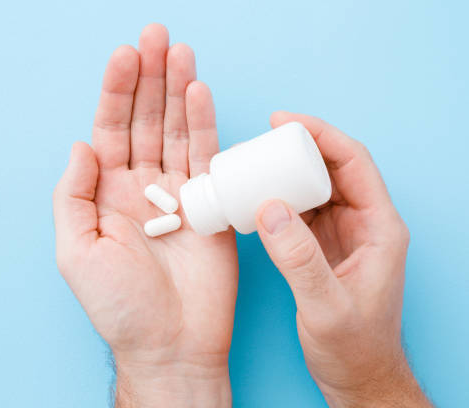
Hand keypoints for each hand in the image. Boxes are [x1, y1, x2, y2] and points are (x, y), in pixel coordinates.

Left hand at [53, 24, 236, 406]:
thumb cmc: (120, 307)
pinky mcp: (210, 205)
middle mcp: (141, 187)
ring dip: (178, 91)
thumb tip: (81, 146)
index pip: (110, 130)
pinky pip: (207, 158)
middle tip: (156, 36)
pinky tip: (200, 93)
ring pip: (177, 130)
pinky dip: (205, 124)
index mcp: (106, 194)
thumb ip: (73, 196)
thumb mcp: (77, 252)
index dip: (116, 92)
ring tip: (180, 52)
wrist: (171, 343)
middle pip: (145, 120)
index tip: (125, 55)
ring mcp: (178, 193)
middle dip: (149, 78)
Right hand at [255, 112, 431, 406]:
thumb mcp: (325, 307)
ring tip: (252, 163)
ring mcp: (343, 233)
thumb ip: (299, 259)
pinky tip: (255, 197)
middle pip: (332, 167)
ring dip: (285, 171)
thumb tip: (269, 208)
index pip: (353, 163)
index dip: (320, 135)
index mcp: (379, 228)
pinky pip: (300, 209)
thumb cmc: (354, 347)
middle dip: (297, 147)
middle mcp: (364, 223)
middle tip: (259, 140)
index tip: (283, 123)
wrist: (358, 376)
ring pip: (315, 186)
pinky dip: (278, 197)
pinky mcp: (323, 246)